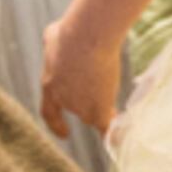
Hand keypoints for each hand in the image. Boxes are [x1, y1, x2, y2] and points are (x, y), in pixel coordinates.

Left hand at [40, 4, 121, 141]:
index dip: (56, 122)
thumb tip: (54, 36)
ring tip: (119, 113)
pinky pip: (106, 127)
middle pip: (79, 111)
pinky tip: (121, 138)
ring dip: (104, 113)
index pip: (49, 111)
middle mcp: (64, 100)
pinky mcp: (97, 109)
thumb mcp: (54, 36)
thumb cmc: (71, 32)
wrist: (86, 38)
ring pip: (94, 117)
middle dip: (89, 108)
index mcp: (50, 85)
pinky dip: (114, 134)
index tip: (65, 133)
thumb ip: (54, 42)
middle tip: (105, 102)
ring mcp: (80, 106)